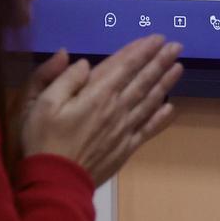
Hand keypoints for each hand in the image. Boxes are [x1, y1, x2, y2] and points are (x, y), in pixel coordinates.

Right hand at [20, 36, 184, 185]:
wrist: (56, 182)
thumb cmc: (43, 140)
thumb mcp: (40, 103)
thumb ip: (62, 78)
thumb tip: (81, 61)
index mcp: (96, 94)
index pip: (124, 66)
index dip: (140, 50)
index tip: (156, 38)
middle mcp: (117, 108)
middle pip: (143, 79)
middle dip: (160, 60)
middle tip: (177, 46)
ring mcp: (125, 128)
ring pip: (150, 100)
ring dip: (165, 82)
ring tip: (179, 67)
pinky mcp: (127, 147)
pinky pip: (149, 128)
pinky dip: (162, 117)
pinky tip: (171, 107)